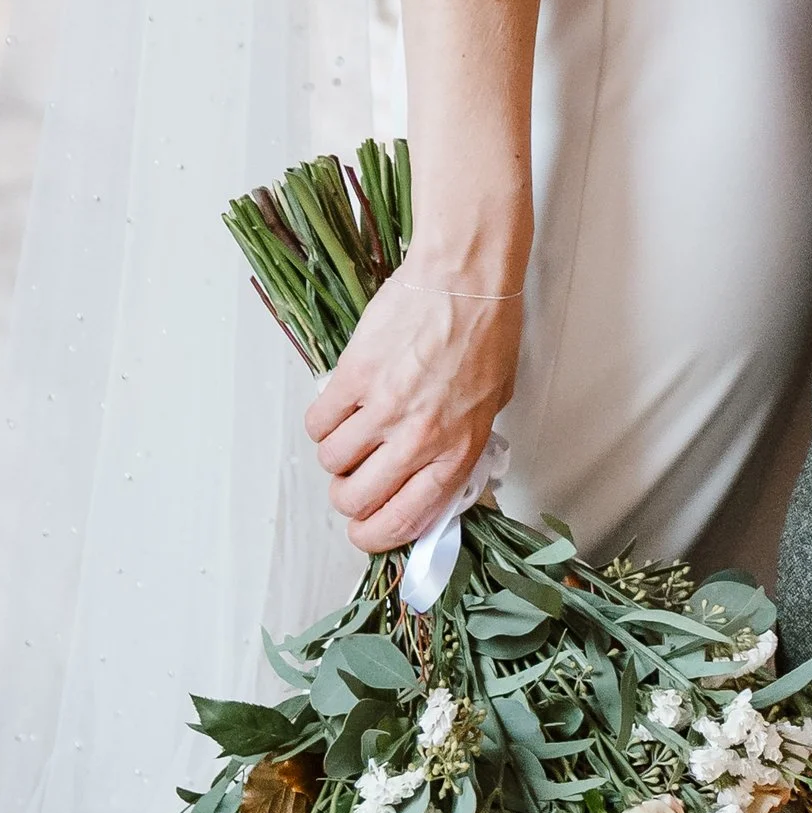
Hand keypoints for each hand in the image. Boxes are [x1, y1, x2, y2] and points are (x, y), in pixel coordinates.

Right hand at [303, 250, 522, 554]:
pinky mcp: (355, 376)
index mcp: (456, 451)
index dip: (375, 535)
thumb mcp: (493, 403)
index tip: (364, 530)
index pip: (404, 520)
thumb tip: (434, 476)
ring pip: (332, 462)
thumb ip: (463, 445)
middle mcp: (418, 439)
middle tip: (351, 479)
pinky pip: (318, 422)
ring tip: (349, 434)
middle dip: (348, 498)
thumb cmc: (487, 331)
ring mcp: (383, 408)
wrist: (465, 277)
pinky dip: (321, 423)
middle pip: (356, 499)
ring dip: (334, 457)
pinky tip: (337, 407)